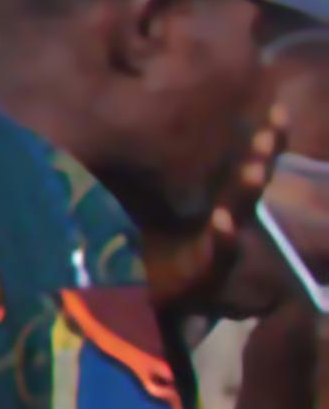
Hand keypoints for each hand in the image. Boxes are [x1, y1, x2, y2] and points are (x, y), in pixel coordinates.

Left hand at [144, 126, 273, 319]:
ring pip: (237, 216)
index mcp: (212, 200)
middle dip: (260, 157)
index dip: (265, 140)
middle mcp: (220, 221)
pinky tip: (225, 222)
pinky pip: (215, 258)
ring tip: (256, 170)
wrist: (133, 298)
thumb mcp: (146, 205)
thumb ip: (145, 169)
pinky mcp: (199, 278)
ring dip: (245, 192)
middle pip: (247, 184)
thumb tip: (127, 117)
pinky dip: (223, 240)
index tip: (281, 110)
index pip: (243, 165)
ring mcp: (211, 249)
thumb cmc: (146, 247)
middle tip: (271, 132)